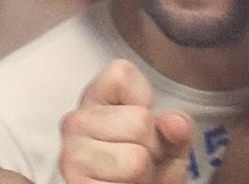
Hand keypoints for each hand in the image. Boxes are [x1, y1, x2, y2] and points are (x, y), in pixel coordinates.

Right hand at [59, 59, 192, 183]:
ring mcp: (72, 154)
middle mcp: (76, 120)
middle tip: (140, 158)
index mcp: (95, 97)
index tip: (140, 121)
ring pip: (136, 161)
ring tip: (131, 176)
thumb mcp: (168, 142)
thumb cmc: (146, 166)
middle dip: (152, 146)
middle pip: (140, 121)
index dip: (144, 100)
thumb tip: (176, 124)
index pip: (121, 74)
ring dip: (144, 175)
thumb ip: (177, 127)